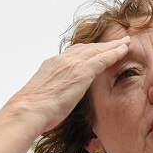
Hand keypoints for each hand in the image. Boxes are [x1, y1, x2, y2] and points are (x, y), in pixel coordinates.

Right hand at [7, 36, 129, 134]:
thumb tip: (57, 101)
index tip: (96, 50)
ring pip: (97, 50)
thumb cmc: (31, 112)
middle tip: (116, 41)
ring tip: (126, 42)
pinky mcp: (81, 72)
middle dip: (102, 45)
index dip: (87, 51)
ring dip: (112, 46)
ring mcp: (72, 64)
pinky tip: (125, 50)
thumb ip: (53, 93)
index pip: (73, 54)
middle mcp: (62, 60)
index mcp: (51, 65)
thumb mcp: (43, 97)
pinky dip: (114, 53)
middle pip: (87, 48)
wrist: (27, 110)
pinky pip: (102, 59)